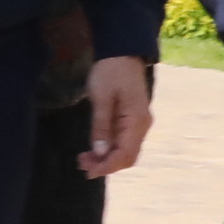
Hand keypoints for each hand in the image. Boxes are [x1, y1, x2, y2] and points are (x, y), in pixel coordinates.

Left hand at [80, 56, 151, 177]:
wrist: (121, 52)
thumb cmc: (110, 71)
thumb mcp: (101, 98)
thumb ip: (101, 126)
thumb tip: (100, 153)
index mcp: (137, 120)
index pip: (126, 154)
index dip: (108, 166)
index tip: (88, 171)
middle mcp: (142, 126)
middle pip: (127, 156)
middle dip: (106, 165)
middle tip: (81, 165)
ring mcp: (138, 123)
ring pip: (125, 151)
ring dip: (106, 159)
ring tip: (83, 159)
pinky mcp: (131, 120)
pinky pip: (123, 142)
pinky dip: (109, 149)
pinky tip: (93, 150)